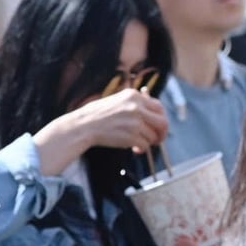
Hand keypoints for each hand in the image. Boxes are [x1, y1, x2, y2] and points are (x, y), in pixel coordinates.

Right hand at [35, 90, 168, 172]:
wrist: (83, 126)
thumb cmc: (97, 115)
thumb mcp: (117, 101)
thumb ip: (135, 105)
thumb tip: (153, 114)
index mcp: (133, 96)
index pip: (159, 107)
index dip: (161, 118)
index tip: (158, 126)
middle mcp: (136, 107)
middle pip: (162, 122)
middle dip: (162, 133)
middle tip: (158, 140)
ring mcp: (135, 121)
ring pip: (153, 136)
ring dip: (148, 142)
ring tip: (137, 144)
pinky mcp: (131, 136)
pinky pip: (145, 145)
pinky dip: (141, 149)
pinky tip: (134, 149)